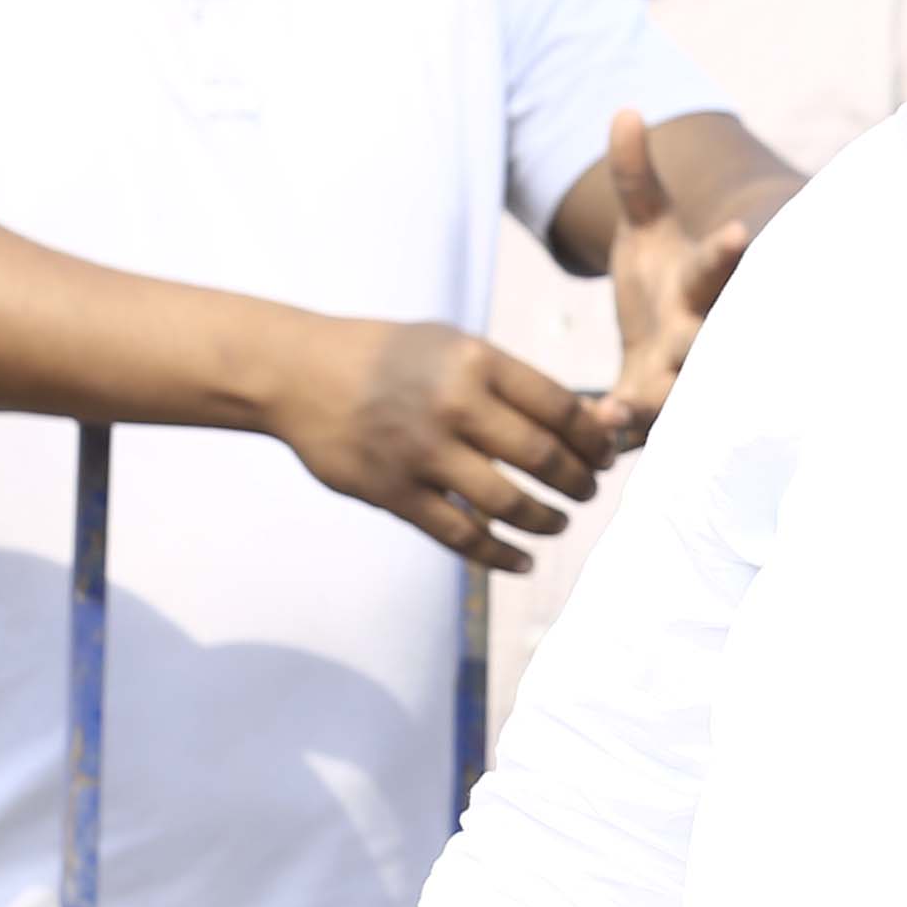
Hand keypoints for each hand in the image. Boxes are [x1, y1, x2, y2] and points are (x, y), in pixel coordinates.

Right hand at [266, 312, 604, 570]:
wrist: (299, 373)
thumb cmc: (389, 358)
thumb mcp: (453, 345)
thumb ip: (514, 381)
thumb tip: (591, 421)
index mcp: (475, 362)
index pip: (560, 408)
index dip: (594, 440)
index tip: (606, 456)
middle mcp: (453, 405)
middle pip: (542, 458)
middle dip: (578, 483)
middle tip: (588, 492)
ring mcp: (421, 453)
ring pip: (508, 504)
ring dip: (547, 521)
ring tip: (559, 523)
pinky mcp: (393, 493)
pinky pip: (461, 536)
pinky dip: (500, 556)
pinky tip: (522, 561)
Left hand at [591, 109, 756, 452]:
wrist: (677, 345)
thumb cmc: (668, 277)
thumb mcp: (647, 226)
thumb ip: (636, 176)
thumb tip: (627, 113)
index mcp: (698, 283)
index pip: (718, 264)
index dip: (726, 250)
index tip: (741, 231)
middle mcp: (699, 334)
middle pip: (708, 338)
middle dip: (705, 342)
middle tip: (697, 341)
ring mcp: (678, 378)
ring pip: (680, 394)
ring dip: (659, 400)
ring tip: (631, 406)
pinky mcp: (649, 412)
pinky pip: (639, 428)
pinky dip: (620, 431)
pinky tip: (598, 433)